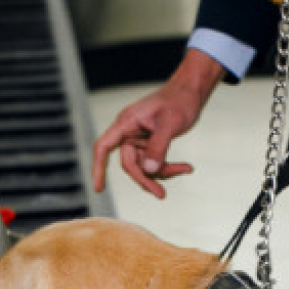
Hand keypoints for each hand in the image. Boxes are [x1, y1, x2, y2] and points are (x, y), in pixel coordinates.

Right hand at [91, 50, 223, 198]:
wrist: (191, 92)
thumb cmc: (179, 100)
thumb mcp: (170, 123)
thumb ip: (158, 147)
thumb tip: (148, 171)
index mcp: (126, 123)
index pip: (104, 147)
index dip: (98, 168)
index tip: (98, 189)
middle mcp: (129, 132)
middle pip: (129, 164)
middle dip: (145, 180)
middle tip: (161, 195)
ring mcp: (139, 139)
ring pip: (144, 167)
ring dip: (162, 174)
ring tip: (185, 169)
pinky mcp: (150, 144)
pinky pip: (154, 163)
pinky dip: (168, 167)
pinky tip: (186, 167)